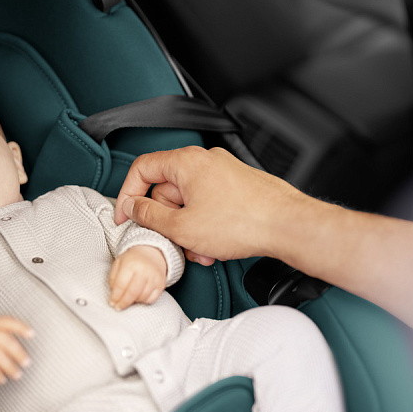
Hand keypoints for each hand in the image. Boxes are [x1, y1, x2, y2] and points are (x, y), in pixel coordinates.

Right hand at [0, 316, 32, 383]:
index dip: (20, 327)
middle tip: (27, 363)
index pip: (8, 322)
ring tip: (18, 375)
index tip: (32, 334)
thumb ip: (5, 334)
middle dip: (18, 353)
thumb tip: (27, 348)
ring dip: (10, 367)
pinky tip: (2, 380)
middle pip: (5, 342)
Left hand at [108, 245, 166, 309]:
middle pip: (132, 293)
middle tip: (118, 307)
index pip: (121, 285)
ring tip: (129, 298)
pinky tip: (139, 296)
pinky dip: (144, 301)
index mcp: (131, 264)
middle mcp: (144, 271)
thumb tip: (113, 295)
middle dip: (123, 303)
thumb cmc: (133, 259)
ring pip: (142, 298)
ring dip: (133, 301)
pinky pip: (151, 299)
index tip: (112, 302)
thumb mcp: (118, 263)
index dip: (115, 296)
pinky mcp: (161, 284)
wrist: (151, 253)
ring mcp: (154, 278)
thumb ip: (113, 278)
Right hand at [114, 146, 313, 264]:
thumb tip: (134, 209)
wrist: (287, 225)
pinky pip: (209, 205)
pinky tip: (213, 247)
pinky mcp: (237, 187)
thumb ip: (150, 216)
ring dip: (187, 229)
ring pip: (189, 202)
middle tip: (171, 241)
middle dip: (166, 221)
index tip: (126, 216)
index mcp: (186, 162)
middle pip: (166, 189)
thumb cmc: (243, 222)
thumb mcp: (182, 227)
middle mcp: (205, 161)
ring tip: (199, 250)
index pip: (142, 169)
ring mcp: (223, 173)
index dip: (127, 194)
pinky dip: (205, 226)